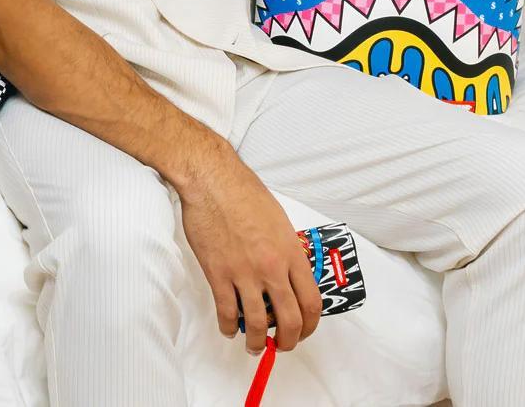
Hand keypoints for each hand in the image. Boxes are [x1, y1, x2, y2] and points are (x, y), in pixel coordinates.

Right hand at [178, 143, 320, 355]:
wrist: (212, 180)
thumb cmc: (244, 192)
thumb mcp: (279, 220)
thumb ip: (286, 250)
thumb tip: (287, 274)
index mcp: (291, 252)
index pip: (311, 302)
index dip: (310, 325)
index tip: (304, 330)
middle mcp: (272, 267)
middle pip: (289, 320)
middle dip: (288, 341)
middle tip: (282, 345)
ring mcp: (244, 272)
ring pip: (257, 323)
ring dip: (257, 342)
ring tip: (254, 344)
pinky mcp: (218, 273)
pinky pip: (227, 312)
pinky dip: (229, 327)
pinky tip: (229, 328)